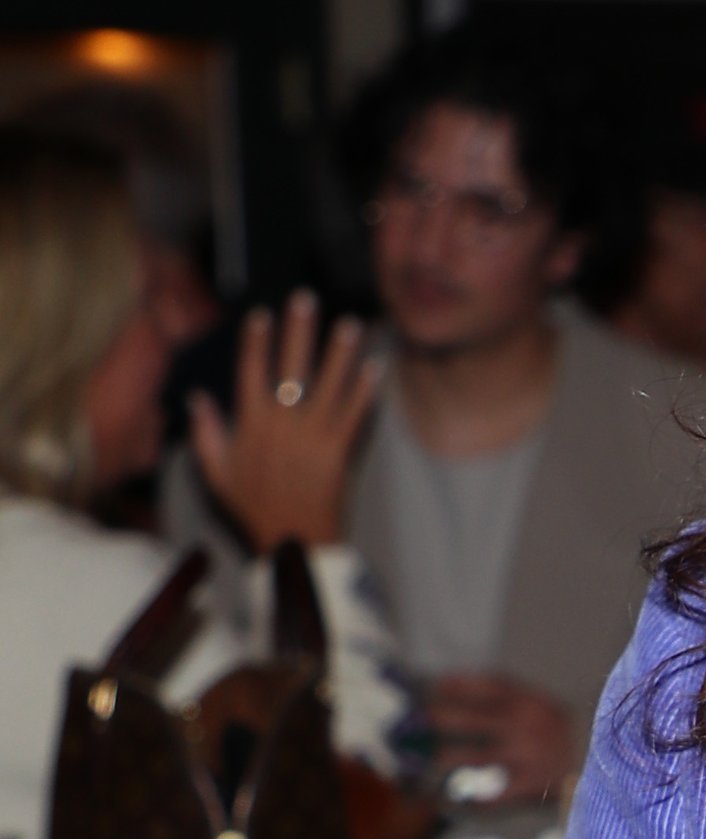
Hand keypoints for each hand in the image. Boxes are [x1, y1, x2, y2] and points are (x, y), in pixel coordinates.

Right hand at [188, 289, 378, 551]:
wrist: (290, 540)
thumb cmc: (251, 506)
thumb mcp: (216, 471)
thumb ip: (206, 432)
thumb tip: (197, 397)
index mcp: (250, 424)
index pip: (252, 371)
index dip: (257, 342)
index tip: (262, 315)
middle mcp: (281, 423)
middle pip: (290, 367)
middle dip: (298, 331)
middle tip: (306, 299)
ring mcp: (312, 436)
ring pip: (327, 385)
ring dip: (339, 353)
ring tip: (350, 324)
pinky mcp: (338, 451)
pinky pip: (353, 415)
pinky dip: (365, 391)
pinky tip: (375, 367)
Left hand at [427, 673, 582, 802]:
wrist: (608, 774)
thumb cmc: (571, 741)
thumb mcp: (549, 712)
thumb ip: (515, 704)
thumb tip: (459, 694)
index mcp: (534, 704)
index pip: (487, 687)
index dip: (457, 686)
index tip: (436, 687)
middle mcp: (529, 727)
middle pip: (472, 718)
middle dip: (441, 717)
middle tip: (422, 720)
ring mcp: (528, 758)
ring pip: (473, 756)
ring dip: (446, 757)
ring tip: (430, 759)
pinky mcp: (530, 787)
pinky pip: (489, 794)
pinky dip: (466, 797)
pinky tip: (447, 798)